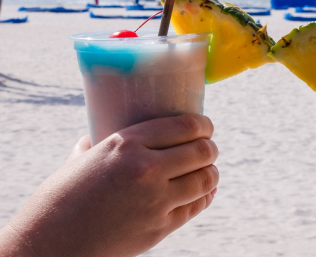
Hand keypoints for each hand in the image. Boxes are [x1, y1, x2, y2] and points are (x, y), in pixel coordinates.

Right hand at [0, 114, 218, 256]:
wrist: (50, 245)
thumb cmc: (60, 198)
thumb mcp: (81, 159)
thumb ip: (98, 142)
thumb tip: (99, 133)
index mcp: (127, 144)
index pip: (185, 126)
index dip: (204, 125)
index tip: (206, 126)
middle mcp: (146, 169)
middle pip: (201, 151)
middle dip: (210, 147)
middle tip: (208, 147)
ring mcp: (156, 201)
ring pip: (205, 179)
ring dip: (212, 171)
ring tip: (208, 169)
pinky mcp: (160, 228)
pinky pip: (196, 206)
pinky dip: (206, 195)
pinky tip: (205, 191)